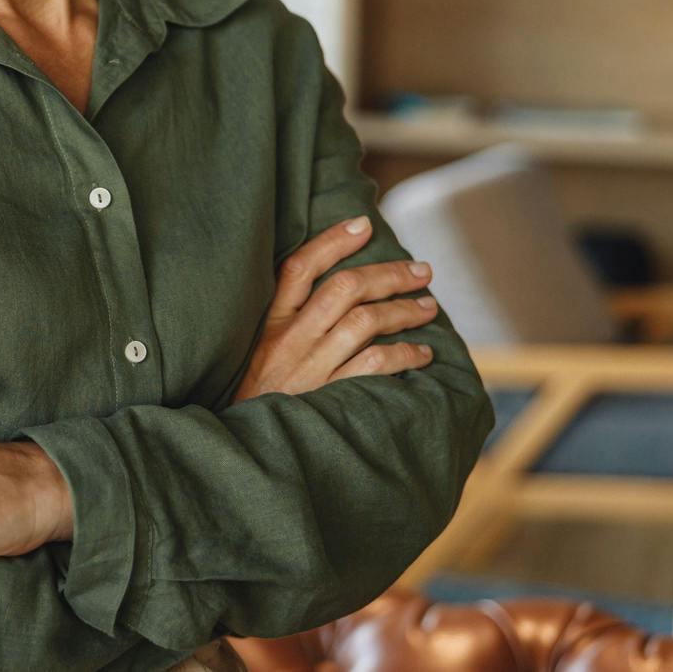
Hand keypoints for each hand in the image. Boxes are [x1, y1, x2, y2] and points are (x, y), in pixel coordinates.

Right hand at [231, 215, 439, 403]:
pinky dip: (405, 355)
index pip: (300, 267)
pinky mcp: (328, 398)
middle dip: (389, 273)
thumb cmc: (256, 395)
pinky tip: (422, 354)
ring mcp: (310, 368)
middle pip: (345, 288)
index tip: (364, 225)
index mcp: (269, 322)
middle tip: (421, 270)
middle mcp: (289, 339)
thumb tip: (337, 291)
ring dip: (404, 310)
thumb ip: (286, 322)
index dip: (333, 241)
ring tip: (427, 307)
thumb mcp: (256, 351)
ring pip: (365, 322)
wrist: (245, 448)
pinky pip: (375, 366)